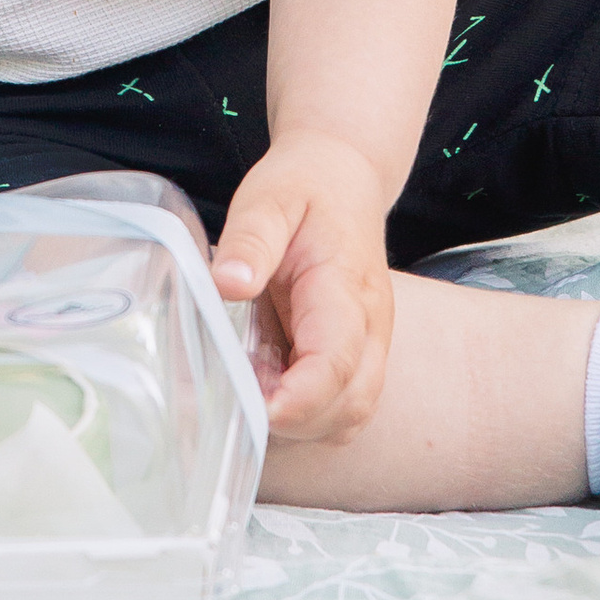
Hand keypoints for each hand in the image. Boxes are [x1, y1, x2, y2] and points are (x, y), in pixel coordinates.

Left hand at [210, 133, 394, 441]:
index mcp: (348, 288)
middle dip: (294, 421)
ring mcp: (368, 346)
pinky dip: (303, 415)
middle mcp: (371, 327)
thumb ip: (251, 239)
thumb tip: (228, 283)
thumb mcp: (269, 197)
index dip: (296, 400)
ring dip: (299, 423)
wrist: (344, 176)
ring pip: (348, 417)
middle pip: (349, 406)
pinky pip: (338, 408)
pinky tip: (264, 385)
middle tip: (237, 399)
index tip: (252, 406)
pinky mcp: (355, 356)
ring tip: (249, 388)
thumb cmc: (305, 186)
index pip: (336, 364)